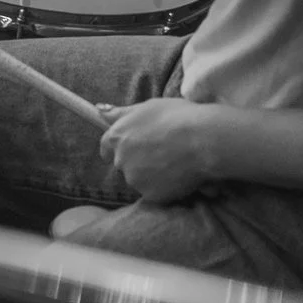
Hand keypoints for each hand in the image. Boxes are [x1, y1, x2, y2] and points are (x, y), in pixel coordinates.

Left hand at [98, 98, 222, 203]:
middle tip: (163, 151)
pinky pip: (156, 192)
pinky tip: (180, 174)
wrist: (202, 139)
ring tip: (176, 162)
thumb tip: (100, 111)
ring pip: (140, 179)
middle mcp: (121, 160)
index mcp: (117, 136)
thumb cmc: (178, 117)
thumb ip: (121, 113)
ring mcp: (135, 179)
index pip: (106, 148)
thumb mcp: (148, 107)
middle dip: (139, 161)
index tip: (132, 148)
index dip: (119, 148)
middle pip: (125, 164)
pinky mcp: (150, 195)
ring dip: (153, 174)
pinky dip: (165, 187)